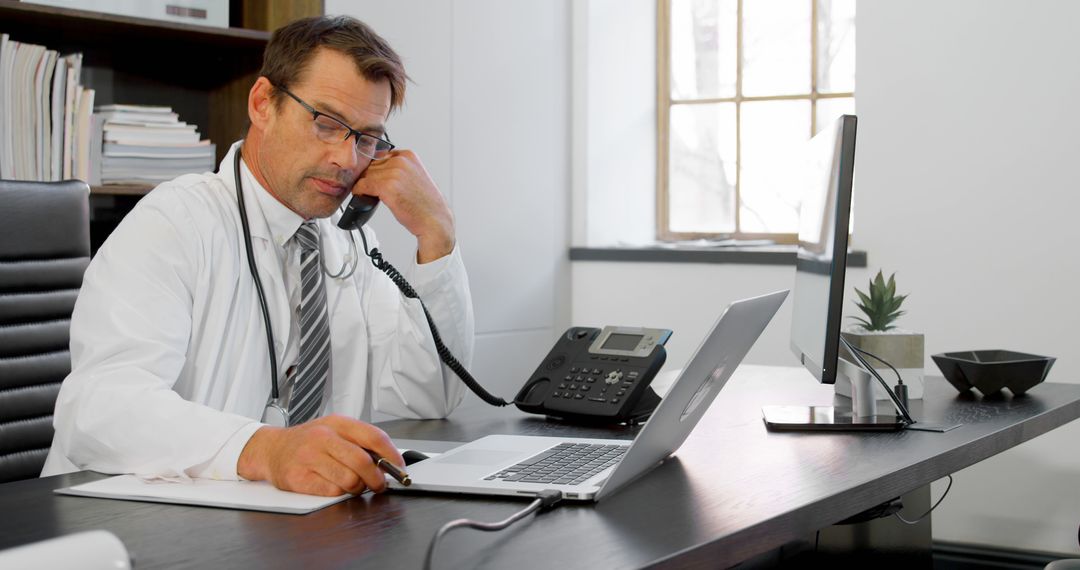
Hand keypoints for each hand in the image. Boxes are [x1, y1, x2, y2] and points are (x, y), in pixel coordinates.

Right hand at [236, 415, 404, 496]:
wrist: (271, 449)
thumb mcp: (334, 430)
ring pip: (349, 480)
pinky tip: (334, 486)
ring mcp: (309, 457)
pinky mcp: (299, 478)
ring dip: (357, 488)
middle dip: (377, 479)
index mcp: (338, 423)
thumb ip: (360, 441)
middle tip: (379, 485)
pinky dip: (339, 493)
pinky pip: (332, 491)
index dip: (391, 455)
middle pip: (363, 462)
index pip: (374, 437)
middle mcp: (323, 437)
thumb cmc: (308, 441)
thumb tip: (388, 461)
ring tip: (354, 485)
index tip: (399, 468)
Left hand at [352, 150, 455, 262]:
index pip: (380, 156)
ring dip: (363, 185)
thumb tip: (377, 170)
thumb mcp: (415, 177)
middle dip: (368, 177)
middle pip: (371, 165)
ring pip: (365, 175)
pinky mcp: (386, 186)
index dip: (375, 169)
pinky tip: (363, 196)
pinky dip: (359, 191)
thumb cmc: (426, 204)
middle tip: (369, 189)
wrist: (435, 220)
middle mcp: (401, 161)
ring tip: (369, 194)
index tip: (373, 178)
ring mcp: (394, 173)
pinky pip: (362, 185)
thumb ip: (399, 169)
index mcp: (409, 156)